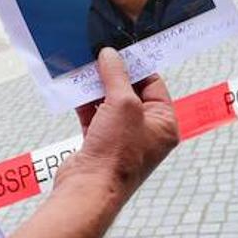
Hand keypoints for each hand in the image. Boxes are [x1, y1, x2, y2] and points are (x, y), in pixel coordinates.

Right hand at [60, 48, 178, 206]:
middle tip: (98, 54)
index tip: (120, 48)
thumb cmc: (116, 152)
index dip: (137, 65)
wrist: (89, 189)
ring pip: (109, 103)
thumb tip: (110, 55)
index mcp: (164, 124)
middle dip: (113, 75)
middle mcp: (146, 132)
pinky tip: (73, 87)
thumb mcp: (123, 104)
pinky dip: (84, 102)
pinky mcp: (99, 144)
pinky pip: (93, 115)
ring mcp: (122, 139)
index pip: (154, 85)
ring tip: (83, 66)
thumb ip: (117, 75)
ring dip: (96, 87)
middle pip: (130, 92)